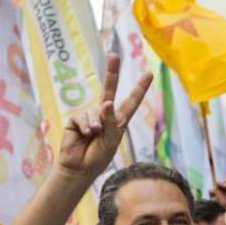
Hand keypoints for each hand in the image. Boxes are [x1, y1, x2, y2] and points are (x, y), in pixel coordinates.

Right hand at [56, 53, 152, 178]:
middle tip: (114, 55)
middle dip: (112, 73)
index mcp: (118, 121)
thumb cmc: (98, 158)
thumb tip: (105, 103)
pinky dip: (85, 125)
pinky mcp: (76, 119)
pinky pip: (82, 116)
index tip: (149, 74)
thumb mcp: (110, 141)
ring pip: (95, 110)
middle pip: (109, 90)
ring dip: (96, 124)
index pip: (130, 102)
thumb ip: (110, 122)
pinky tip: (85, 135)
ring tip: (93, 137)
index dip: (139, 89)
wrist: (79, 169)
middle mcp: (104, 115)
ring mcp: (90, 116)